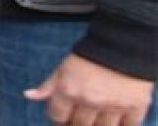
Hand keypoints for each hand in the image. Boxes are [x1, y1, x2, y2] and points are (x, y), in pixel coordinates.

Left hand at [25, 54, 153, 125]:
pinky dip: (122, 124)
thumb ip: (48, 86)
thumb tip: (28, 96)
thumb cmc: (90, 57)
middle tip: (80, 116)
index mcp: (69, 91)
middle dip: (77, 123)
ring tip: (97, 117)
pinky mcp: (134, 107)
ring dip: (98, 125)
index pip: (57, 117)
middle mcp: (89, 101)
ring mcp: (112, 106)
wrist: (123, 45)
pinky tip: (116, 118)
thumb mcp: (63, 68)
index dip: (59, 118)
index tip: (63, 116)